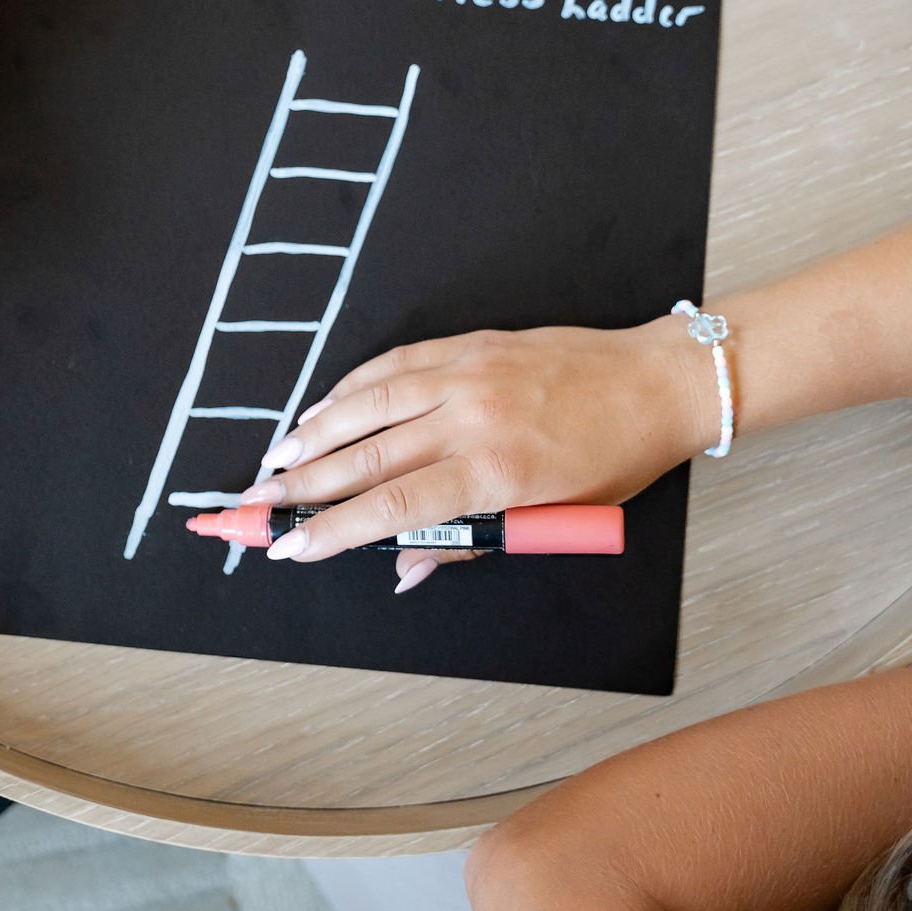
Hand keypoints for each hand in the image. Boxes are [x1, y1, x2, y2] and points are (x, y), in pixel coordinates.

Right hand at [241, 321, 711, 586]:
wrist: (655, 382)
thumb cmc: (614, 459)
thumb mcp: (552, 518)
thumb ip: (470, 541)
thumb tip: (402, 567)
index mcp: (497, 472)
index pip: (393, 507)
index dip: (333, 530)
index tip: (291, 546)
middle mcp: (472, 418)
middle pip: (366, 457)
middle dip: (303, 486)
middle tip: (256, 505)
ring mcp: (466, 373)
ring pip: (367, 405)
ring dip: (313, 434)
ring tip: (276, 459)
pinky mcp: (467, 343)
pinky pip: (392, 365)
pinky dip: (350, 388)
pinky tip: (323, 408)